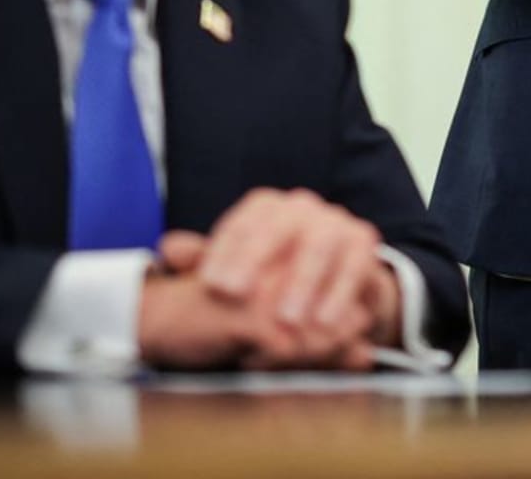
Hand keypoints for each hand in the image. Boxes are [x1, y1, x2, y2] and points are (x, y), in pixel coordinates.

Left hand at [141, 191, 402, 369]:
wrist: (337, 278)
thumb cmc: (278, 276)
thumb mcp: (240, 270)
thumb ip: (204, 260)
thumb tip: (167, 249)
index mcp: (266, 208)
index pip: (242, 223)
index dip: (223, 252)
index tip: (210, 286)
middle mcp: (300, 207)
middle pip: (277, 227)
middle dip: (254, 260)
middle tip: (234, 295)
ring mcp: (334, 221)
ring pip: (319, 246)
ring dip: (302, 284)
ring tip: (287, 320)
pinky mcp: (363, 242)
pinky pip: (353, 266)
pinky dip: (339, 295)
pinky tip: (325, 323)